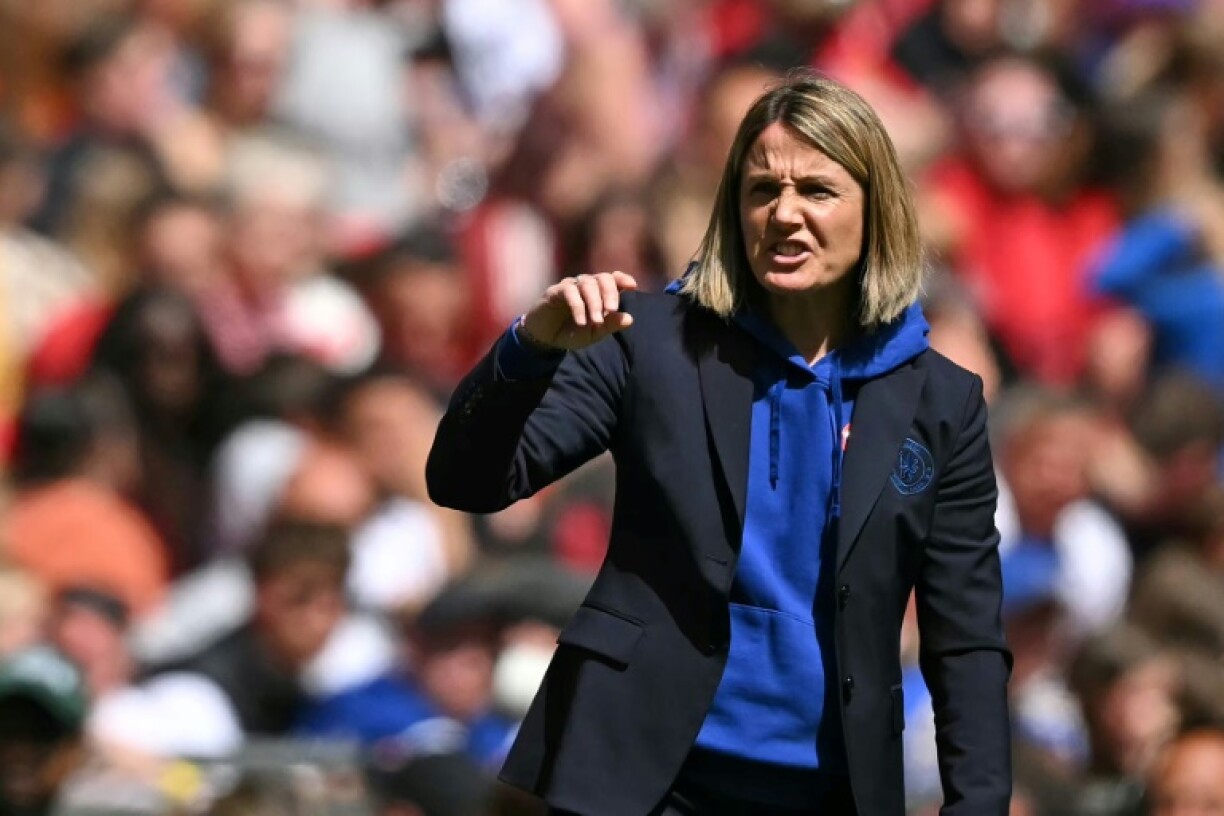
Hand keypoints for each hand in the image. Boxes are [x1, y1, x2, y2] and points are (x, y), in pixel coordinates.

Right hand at [519, 271, 636, 351]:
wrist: (545, 339)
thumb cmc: (572, 332)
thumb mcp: (594, 333)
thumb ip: (610, 325)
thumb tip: (630, 319)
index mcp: (598, 293)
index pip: (613, 279)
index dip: (623, 279)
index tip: (632, 286)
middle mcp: (586, 285)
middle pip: (603, 278)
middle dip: (610, 293)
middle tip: (611, 309)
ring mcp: (570, 286)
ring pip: (587, 283)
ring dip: (594, 302)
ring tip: (596, 321)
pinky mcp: (555, 291)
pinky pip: (569, 292)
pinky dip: (578, 306)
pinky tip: (581, 321)